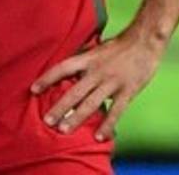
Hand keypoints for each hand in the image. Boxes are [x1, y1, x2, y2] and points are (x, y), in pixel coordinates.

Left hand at [30, 28, 164, 140]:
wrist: (145, 41)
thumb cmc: (119, 46)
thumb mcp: (96, 49)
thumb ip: (83, 61)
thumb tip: (66, 71)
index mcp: (87, 59)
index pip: (62, 68)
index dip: (47, 78)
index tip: (33, 90)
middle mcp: (97, 71)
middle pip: (74, 92)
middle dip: (59, 107)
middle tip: (47, 121)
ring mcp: (112, 82)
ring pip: (91, 104)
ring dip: (76, 118)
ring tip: (63, 130)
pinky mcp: (127, 91)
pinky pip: (116, 112)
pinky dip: (107, 125)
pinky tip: (98, 137)